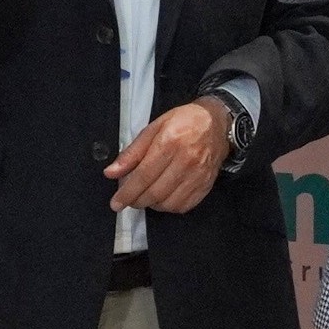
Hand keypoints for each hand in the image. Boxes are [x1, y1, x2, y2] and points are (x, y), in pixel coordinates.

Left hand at [107, 94, 236, 214]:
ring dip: (152, 204)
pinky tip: (163, 198)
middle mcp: (185, 160)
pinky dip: (169, 206)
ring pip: (168, 203)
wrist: (216, 123)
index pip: (143, 175)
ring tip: (145, 196)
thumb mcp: (153, 128)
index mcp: (169, 142)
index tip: (116, 203)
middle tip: (128, 200)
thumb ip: (132, 152)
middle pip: (155, 192)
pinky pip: (184, 206)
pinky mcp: (206, 185)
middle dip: (136, 201)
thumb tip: (111, 172)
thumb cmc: (184, 122)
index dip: (127, 193)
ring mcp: (198, 175)